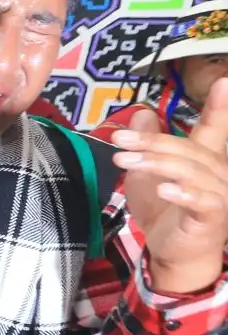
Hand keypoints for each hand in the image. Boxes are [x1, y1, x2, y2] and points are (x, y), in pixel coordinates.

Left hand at [115, 80, 227, 293]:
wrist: (174, 252)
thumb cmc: (164, 211)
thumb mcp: (146, 174)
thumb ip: (148, 145)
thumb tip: (142, 114)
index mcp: (205, 158)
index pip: (215, 127)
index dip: (220, 106)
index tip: (224, 81)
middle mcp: (219, 171)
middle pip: (188, 148)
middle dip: (151, 142)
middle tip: (117, 139)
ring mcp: (220, 194)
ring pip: (192, 171)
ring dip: (157, 163)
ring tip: (124, 161)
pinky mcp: (213, 216)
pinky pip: (204, 201)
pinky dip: (184, 193)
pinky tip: (165, 188)